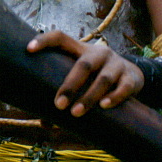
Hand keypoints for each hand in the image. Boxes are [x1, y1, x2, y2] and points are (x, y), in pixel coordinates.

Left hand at [29, 31, 143, 116]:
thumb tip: (44, 124)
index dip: (44, 41)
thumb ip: (65, 95)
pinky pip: (124, 87)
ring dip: (89, 96)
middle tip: (59, 105)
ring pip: (103, 79)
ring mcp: (116, 64)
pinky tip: (104, 106)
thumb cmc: (95, 78)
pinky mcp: (131, 77)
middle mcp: (98, 53)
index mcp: (80, 49)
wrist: (133, 76)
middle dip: (70, 85)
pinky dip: (114, 96)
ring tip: (76, 112)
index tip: (28, 49)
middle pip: (83, 65)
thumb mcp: (81, 78)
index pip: (60, 37)